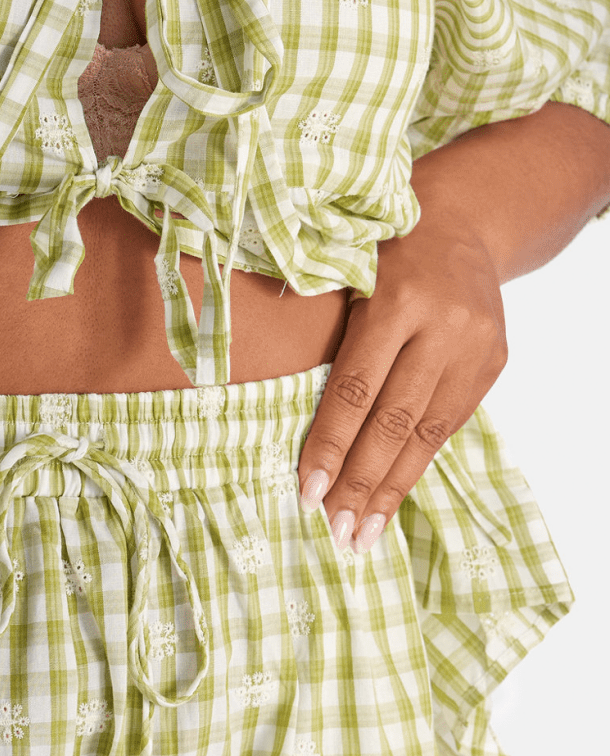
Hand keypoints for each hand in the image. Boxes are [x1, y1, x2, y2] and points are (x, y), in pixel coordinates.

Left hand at [295, 201, 507, 552]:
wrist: (464, 221)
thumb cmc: (378, 249)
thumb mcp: (340, 269)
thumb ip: (314, 326)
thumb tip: (263, 399)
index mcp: (395, 301)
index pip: (355, 389)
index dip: (330, 444)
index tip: (307, 493)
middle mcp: (443, 327)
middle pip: (394, 420)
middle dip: (361, 481)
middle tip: (335, 531)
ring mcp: (474, 348)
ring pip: (428, 432)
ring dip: (392, 488)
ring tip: (363, 534)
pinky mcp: (492, 364)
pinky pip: (450, 425)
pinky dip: (418, 465)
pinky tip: (391, 498)